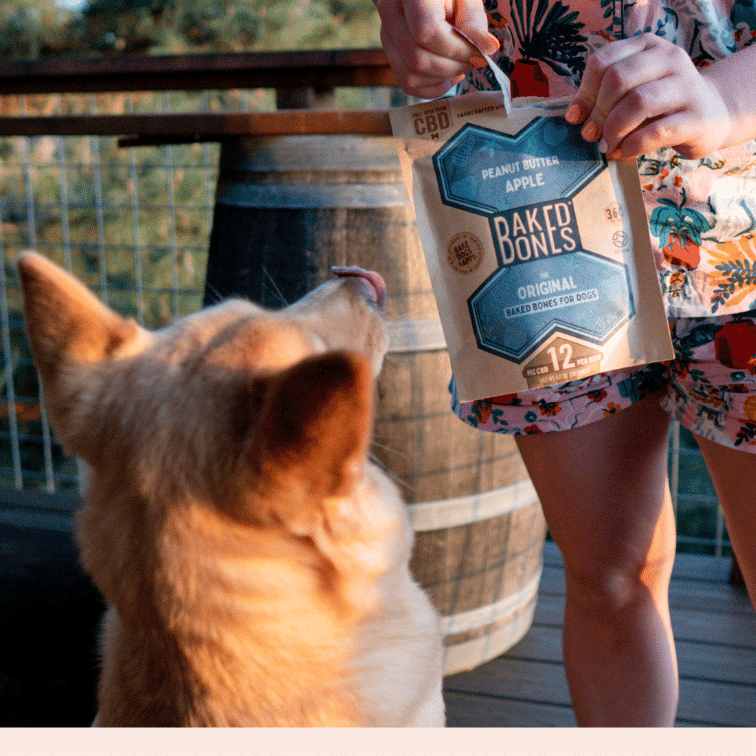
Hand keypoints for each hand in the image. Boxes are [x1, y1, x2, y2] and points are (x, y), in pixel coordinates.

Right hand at [374, 0, 498, 97]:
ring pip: (410, 76)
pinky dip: (432, 88)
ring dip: (442, 79)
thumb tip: (488, 48)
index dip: (456, 49)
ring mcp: (386, 37)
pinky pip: (408, 85)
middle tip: (473, 62)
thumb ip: (474, 21)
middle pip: (417, 59)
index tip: (478, 53)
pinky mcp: (390, 55)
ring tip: (461, 67)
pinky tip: (449, 76)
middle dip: (451, 67)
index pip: (426, 32)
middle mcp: (390, 14)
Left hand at [565, 34, 731, 160]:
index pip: (603, 61)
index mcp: (647, 47)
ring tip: (608, 146)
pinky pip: (655, 131)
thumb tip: (574, 116)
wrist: (712, 114)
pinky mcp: (696, 117)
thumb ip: (605, 97)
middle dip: (598, 112)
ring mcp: (687, 86)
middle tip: (592, 135)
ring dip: (614, 129)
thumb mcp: (633, 90)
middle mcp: (669, 59)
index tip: (575, 117)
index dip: (583, 92)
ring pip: (638, 102)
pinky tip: (624, 153)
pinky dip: (632, 146)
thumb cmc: (661, 106)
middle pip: (618, 79)